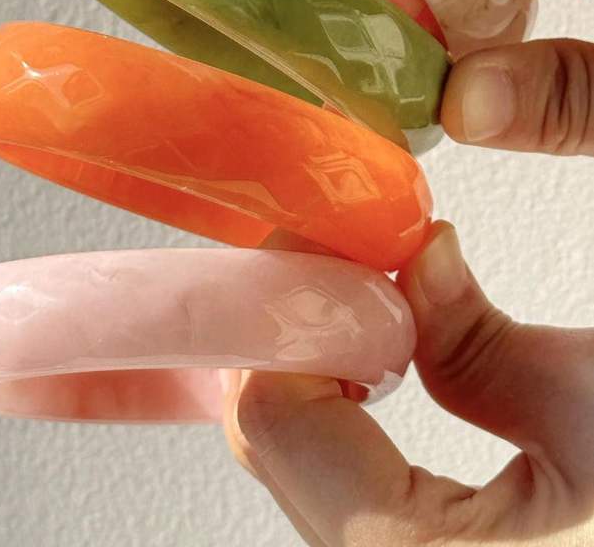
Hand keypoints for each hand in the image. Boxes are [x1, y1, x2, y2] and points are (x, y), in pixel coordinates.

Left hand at [222, 223, 593, 545]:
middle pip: (272, 447)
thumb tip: (411, 262)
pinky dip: (342, 425)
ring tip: (369, 316)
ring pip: (296, 474)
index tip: (323, 245)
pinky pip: (338, 499)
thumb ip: (474, 337)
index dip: (290, 310)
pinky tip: (381, 378)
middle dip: (298, 339)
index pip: (273, 415)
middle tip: (344, 267)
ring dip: (313, 379)